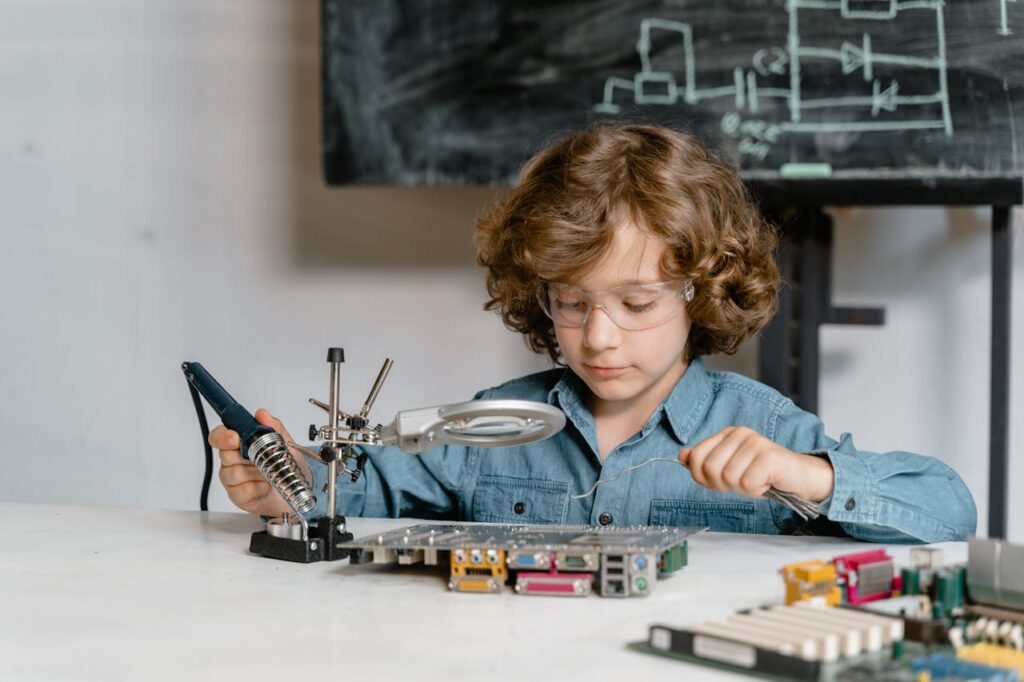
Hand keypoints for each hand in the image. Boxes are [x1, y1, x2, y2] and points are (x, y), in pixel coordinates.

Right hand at [208, 408, 311, 517]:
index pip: (219, 436)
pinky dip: (258, 488)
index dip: (222, 437)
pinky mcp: (238, 496)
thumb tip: (262, 414)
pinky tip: (266, 486)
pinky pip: (241, 490)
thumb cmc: (286, 465)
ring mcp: (233, 479)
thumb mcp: (285, 443)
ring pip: (233, 473)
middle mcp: (232, 460)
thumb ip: (274, 427)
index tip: (234, 438)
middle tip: (262, 458)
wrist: (296, 489)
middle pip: (225, 455)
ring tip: (268, 473)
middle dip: (246, 457)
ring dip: (255, 473)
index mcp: (239, 444)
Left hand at [678, 426, 833, 502]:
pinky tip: (766, 482)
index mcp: (727, 434)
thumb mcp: (730, 467)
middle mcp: (740, 433)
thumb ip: (706, 461)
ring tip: (756, 480)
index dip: (701, 477)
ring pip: (729, 478)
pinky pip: (748, 484)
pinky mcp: (769, 456)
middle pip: (710, 468)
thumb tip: (682, 456)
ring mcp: (755, 443)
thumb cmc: (762, 474)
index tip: (717, 482)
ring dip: (742, 488)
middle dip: (723, 484)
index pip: (696, 457)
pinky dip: (756, 491)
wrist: (799, 477)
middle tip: (741, 482)